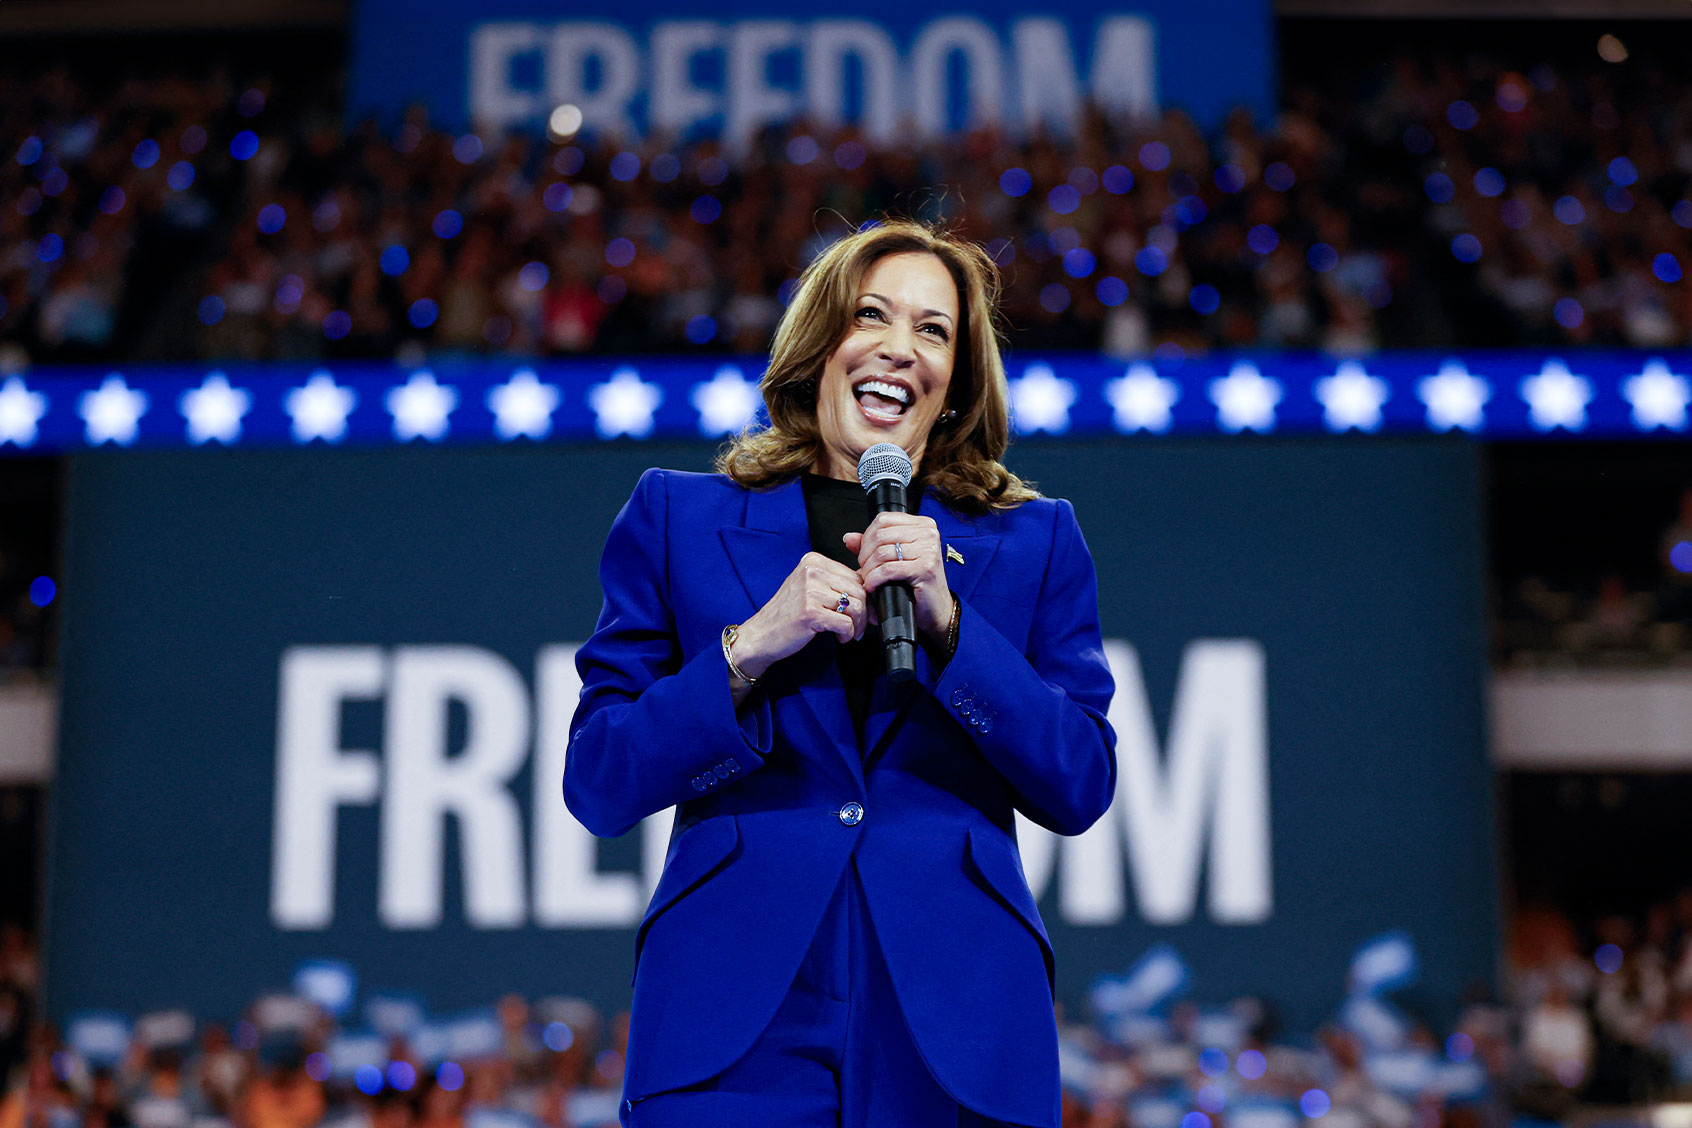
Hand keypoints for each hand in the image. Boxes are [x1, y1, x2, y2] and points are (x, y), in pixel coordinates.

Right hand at [731, 552, 867, 678]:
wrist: (761, 635)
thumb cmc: (787, 614)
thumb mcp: (809, 587)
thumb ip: (835, 582)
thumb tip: (871, 588)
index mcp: (813, 560)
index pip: (855, 575)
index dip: (865, 596)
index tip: (866, 612)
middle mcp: (812, 571)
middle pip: (859, 590)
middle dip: (865, 613)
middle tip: (859, 627)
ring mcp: (810, 590)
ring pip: (856, 606)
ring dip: (857, 625)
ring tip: (848, 633)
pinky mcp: (810, 612)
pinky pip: (846, 623)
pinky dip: (847, 634)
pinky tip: (840, 638)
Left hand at [844, 513, 953, 644]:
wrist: (936, 608)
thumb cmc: (916, 583)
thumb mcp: (894, 558)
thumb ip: (872, 545)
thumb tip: (849, 538)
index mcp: (923, 525)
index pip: (884, 519)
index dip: (867, 536)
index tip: (864, 552)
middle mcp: (928, 534)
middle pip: (881, 535)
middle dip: (865, 554)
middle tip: (864, 569)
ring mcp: (928, 550)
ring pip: (882, 552)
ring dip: (868, 569)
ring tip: (868, 579)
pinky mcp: (925, 568)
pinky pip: (888, 570)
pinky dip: (874, 579)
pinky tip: (872, 586)